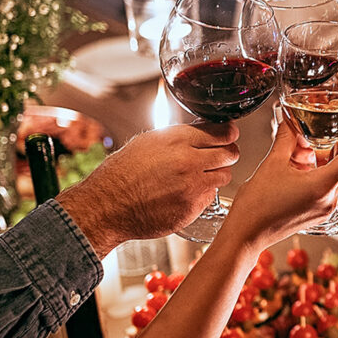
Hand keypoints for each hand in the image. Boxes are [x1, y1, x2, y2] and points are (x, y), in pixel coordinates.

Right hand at [58, 122, 240, 256]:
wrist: (106, 206)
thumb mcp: (148, 141)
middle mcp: (189, 161)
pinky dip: (204, 194)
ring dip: (217, 174)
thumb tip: (202, 130)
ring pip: (225, 176)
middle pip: (231, 153)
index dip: (229, 133)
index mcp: (178, 140)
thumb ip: (179, 135)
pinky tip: (186, 193)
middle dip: (228, 153)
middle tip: (221, 156)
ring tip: (200, 176)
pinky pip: (211, 197)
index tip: (229, 135)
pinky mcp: (192, 208)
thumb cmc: (122, 173)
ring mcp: (192, 186)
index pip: (223, 131)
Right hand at [223, 113, 337, 248]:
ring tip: (314, 143)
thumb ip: (286, 138)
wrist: (246, 234)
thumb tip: (289, 118)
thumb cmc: (256, 206)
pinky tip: (307, 162)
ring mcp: (326, 209)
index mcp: (323, 186)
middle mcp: (329, 200)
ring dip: (332, 158)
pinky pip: (331, 187)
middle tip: (333, 126)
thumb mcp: (272, 163)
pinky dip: (325, 171)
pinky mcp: (319, 214)